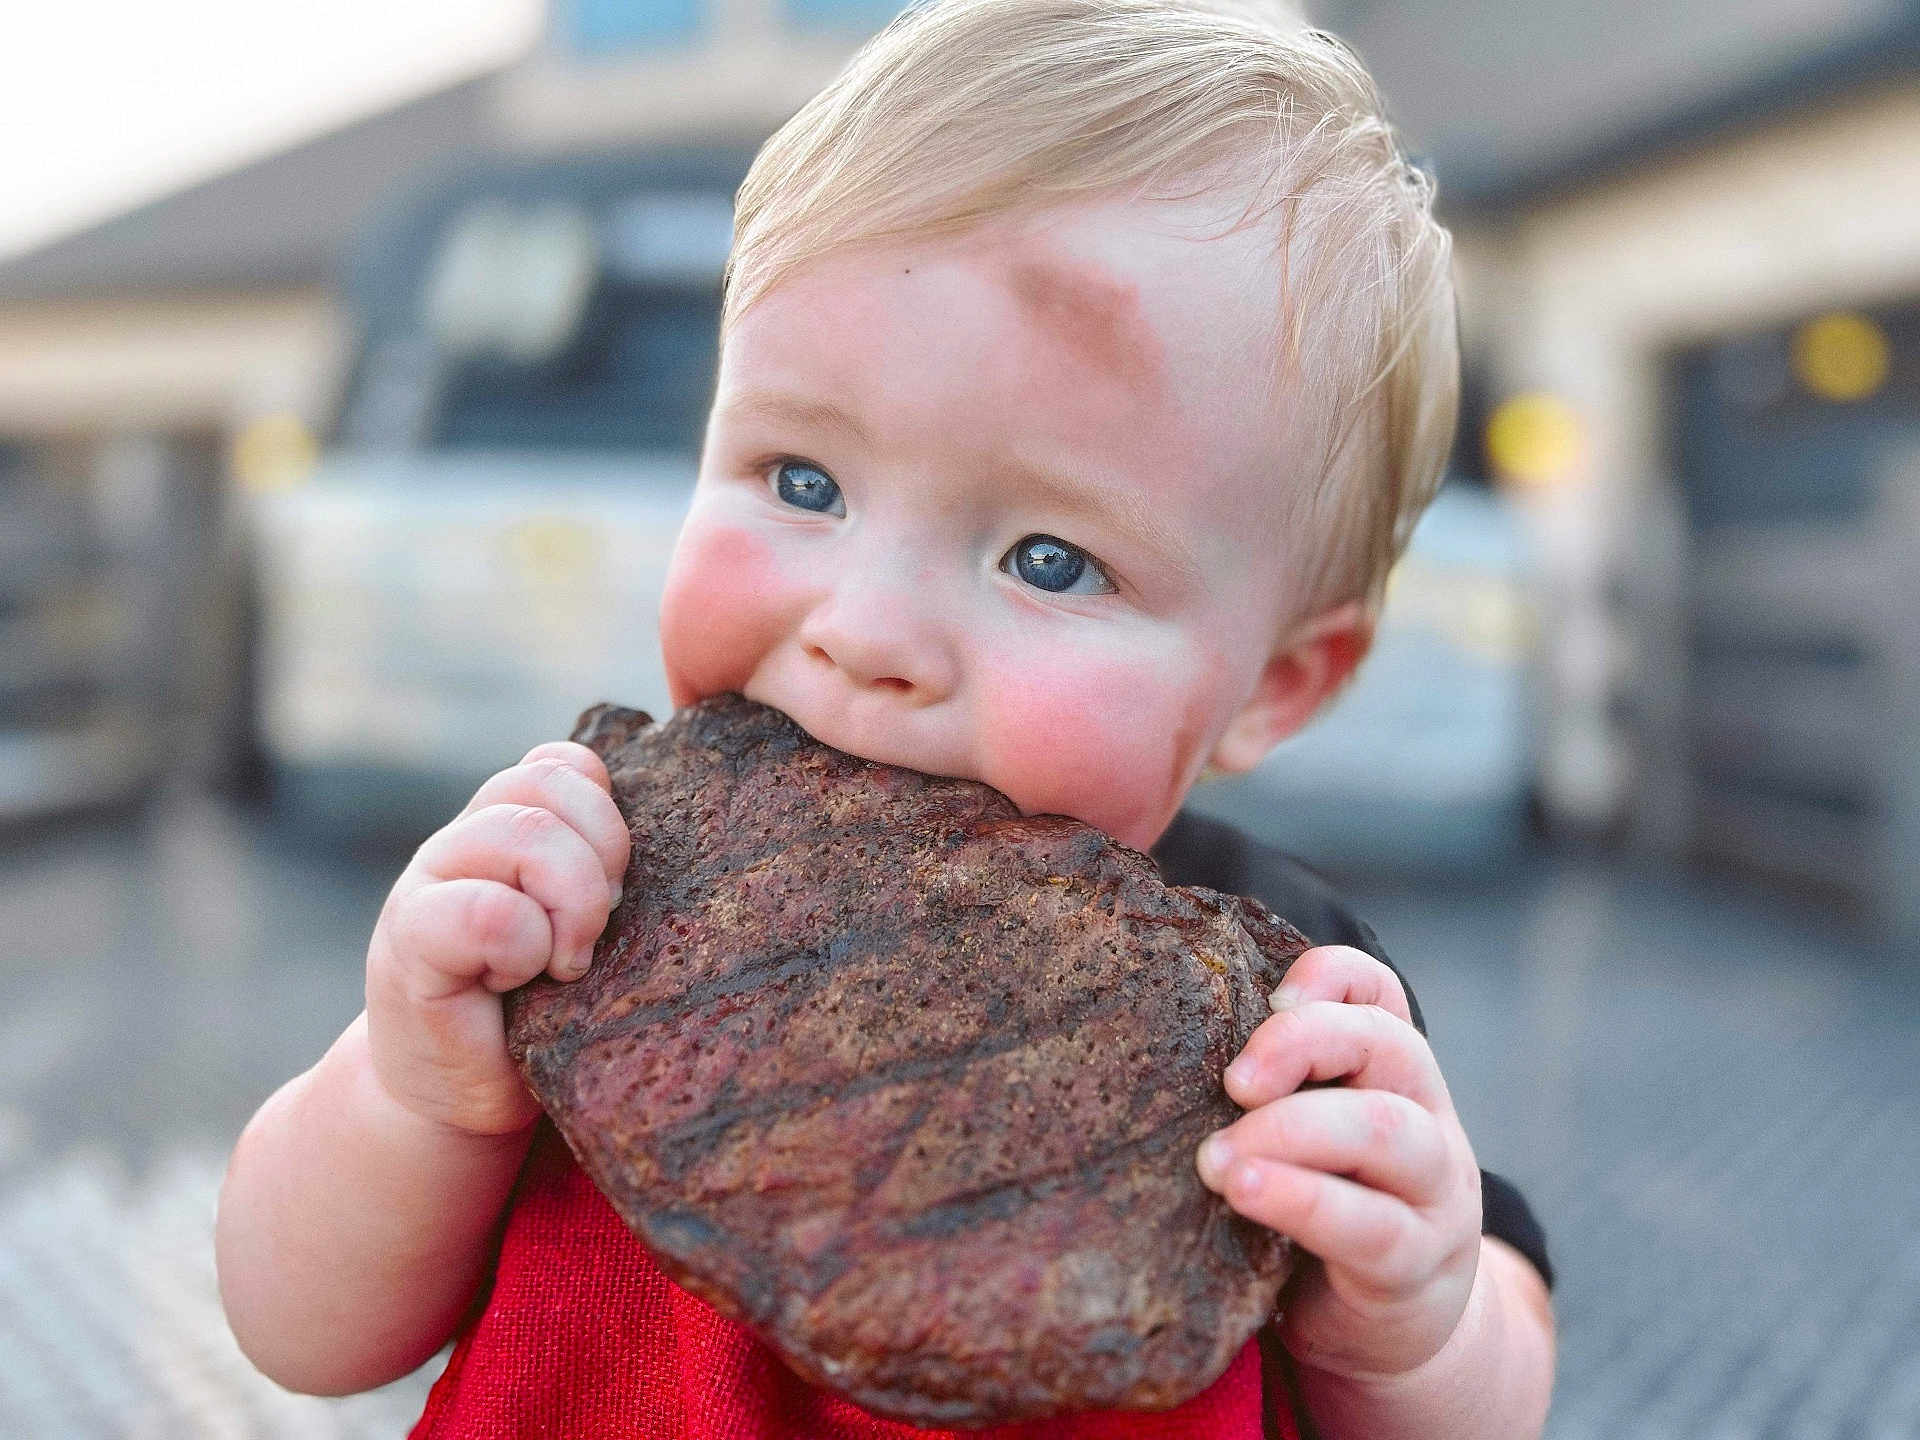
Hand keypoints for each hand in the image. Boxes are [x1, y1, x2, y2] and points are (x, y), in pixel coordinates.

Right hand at [365, 742, 629, 1136]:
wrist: (458, 1097)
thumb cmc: (541, 1014)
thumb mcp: (584, 930)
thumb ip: (605, 873)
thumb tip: (695, 841)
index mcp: (507, 825)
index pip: (566, 764)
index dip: (607, 814)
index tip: (619, 887)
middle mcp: (463, 839)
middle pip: (548, 785)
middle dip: (602, 857)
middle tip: (601, 928)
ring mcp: (428, 881)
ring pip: (525, 832)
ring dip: (572, 903)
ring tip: (568, 962)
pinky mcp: (409, 939)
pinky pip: (487, 910)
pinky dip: (523, 948)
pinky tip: (518, 983)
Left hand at [1195, 945, 1481, 1378]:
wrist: (1388, 1336)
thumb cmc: (1316, 1220)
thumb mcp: (1300, 1143)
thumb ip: (1262, 1096)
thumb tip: (1152, 1050)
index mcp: (1390, 1077)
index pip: (1378, 992)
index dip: (1328, 976)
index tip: (1267, 995)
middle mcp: (1427, 1118)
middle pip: (1389, 1044)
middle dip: (1301, 1044)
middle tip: (1231, 1082)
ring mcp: (1433, 1192)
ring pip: (1388, 1131)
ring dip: (1291, 1131)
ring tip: (1215, 1158)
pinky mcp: (1417, 1265)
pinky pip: (1371, 1225)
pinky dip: (1303, 1201)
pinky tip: (1246, 1192)